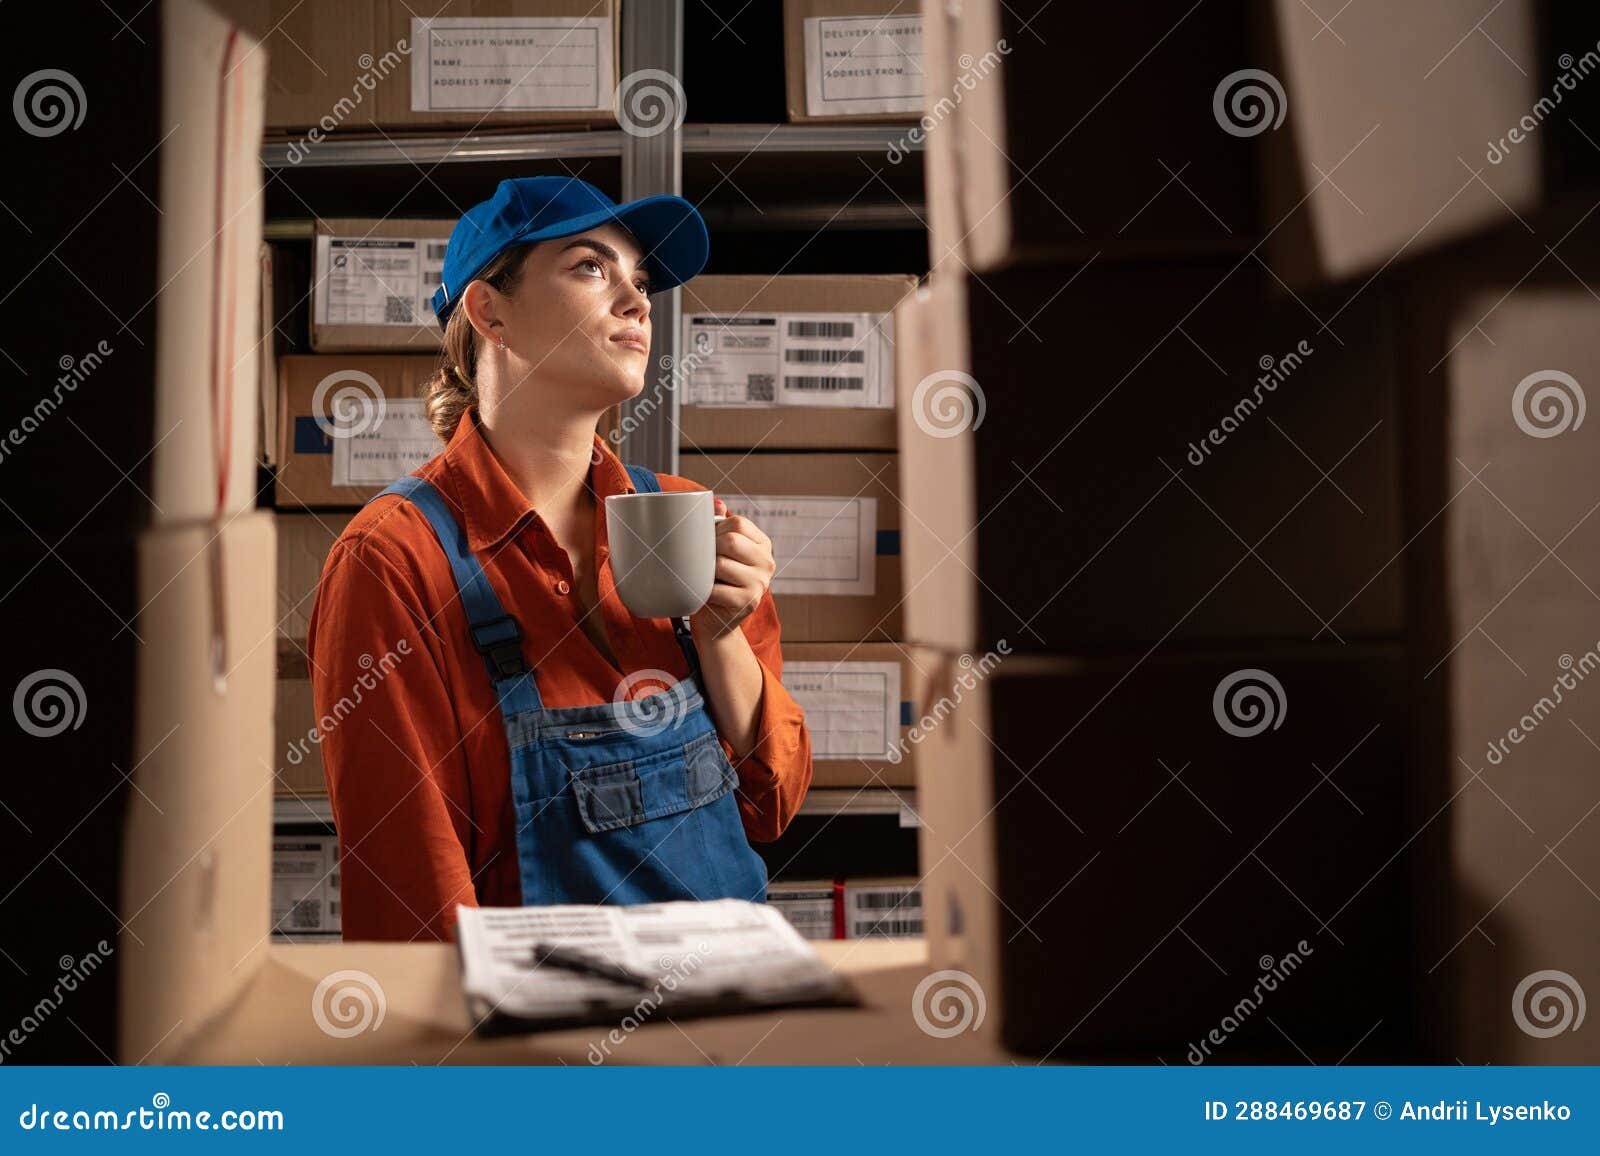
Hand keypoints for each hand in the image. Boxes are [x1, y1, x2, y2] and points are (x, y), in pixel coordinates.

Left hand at [689, 497, 775, 642]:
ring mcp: (760, 584)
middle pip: (731, 541)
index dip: (716, 529)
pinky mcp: (747, 603)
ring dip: (704, 571)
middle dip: (710, 549)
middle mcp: (767, 563)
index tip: (709, 542)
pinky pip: (715, 588)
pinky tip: (703, 593)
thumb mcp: (719, 551)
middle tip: (703, 561)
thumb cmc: (715, 581)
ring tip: (704, 578)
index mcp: (763, 545)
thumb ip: (719, 525)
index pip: (738, 523)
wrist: (716, 623)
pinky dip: (702, 590)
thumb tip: (715, 501)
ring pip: (721, 564)